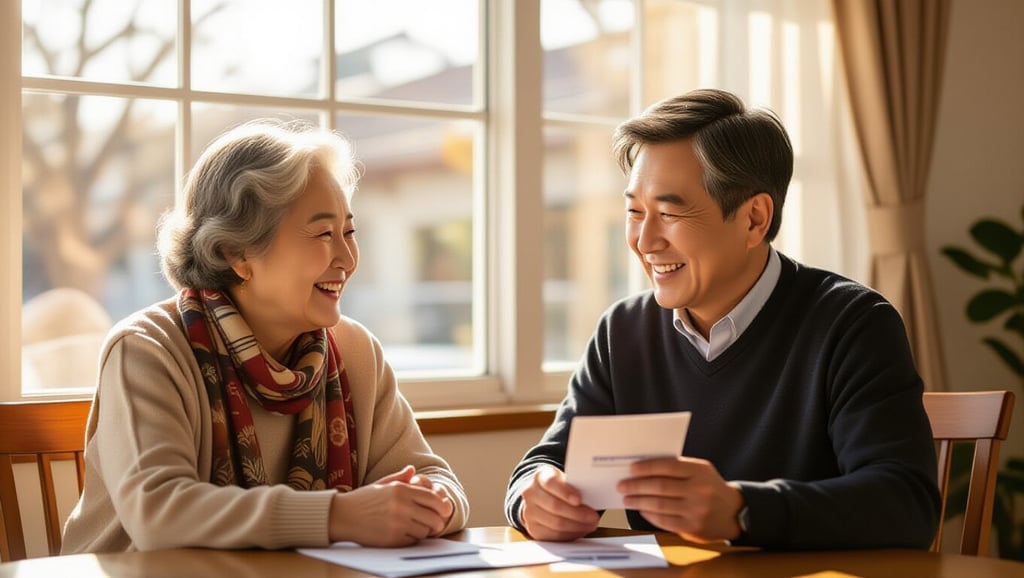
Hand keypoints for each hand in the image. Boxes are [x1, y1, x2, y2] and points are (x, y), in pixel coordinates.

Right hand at [328, 465, 453, 545]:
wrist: (342, 516)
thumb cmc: (362, 500)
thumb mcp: (382, 484)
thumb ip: (400, 478)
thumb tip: (413, 470)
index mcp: (402, 490)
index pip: (434, 499)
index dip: (442, 507)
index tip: (443, 511)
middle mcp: (402, 505)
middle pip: (434, 518)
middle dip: (437, 522)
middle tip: (434, 524)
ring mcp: (397, 523)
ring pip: (425, 531)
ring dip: (423, 531)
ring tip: (415, 528)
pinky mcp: (392, 538)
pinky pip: (412, 541)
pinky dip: (411, 539)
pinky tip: (403, 534)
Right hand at [519, 465, 599, 540]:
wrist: (542, 496)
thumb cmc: (560, 488)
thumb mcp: (565, 480)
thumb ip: (575, 485)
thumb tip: (595, 494)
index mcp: (540, 477)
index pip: (551, 483)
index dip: (565, 492)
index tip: (579, 500)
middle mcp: (531, 494)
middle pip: (555, 506)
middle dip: (578, 513)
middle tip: (594, 517)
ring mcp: (529, 512)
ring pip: (556, 523)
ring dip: (577, 526)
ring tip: (590, 524)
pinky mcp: (533, 529)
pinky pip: (554, 535)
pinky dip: (570, 534)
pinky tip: (580, 530)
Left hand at [617, 457, 743, 542]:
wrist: (734, 512)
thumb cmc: (710, 487)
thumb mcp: (701, 471)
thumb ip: (677, 468)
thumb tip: (644, 468)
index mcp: (700, 471)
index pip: (668, 466)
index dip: (647, 467)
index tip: (631, 469)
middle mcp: (699, 490)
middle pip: (660, 487)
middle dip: (637, 486)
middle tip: (622, 485)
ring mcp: (696, 510)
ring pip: (659, 505)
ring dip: (639, 501)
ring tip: (627, 498)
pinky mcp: (693, 528)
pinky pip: (664, 520)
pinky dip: (649, 514)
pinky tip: (642, 509)